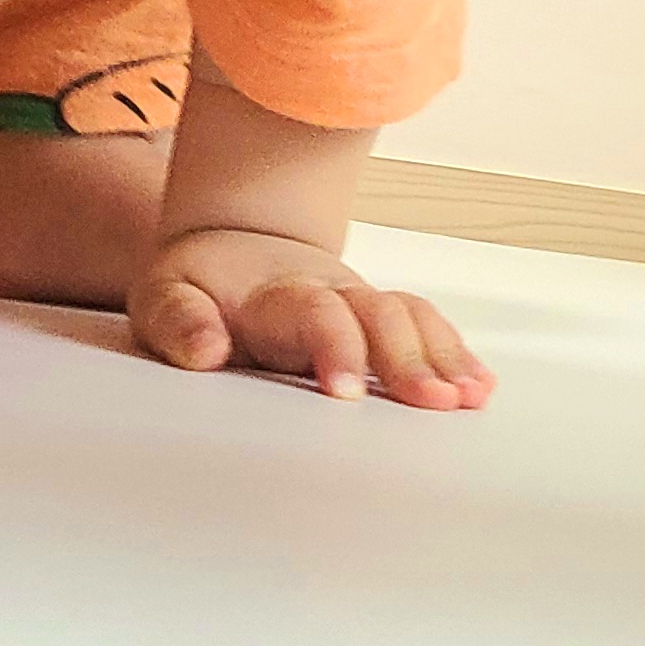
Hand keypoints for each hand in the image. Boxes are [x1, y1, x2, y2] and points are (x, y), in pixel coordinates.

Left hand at [132, 225, 493, 411]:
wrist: (230, 242)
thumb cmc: (197, 284)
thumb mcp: (165, 297)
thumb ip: (180, 324)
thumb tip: (207, 352)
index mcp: (275, 295)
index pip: (314, 313)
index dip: (334, 347)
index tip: (344, 392)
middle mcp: (329, 292)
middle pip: (378, 315)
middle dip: (407, 359)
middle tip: (433, 403)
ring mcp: (359, 302)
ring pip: (410, 317)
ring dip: (442, 357)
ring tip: (468, 398)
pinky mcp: (376, 315)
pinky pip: (424, 324)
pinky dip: (454, 352)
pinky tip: (479, 386)